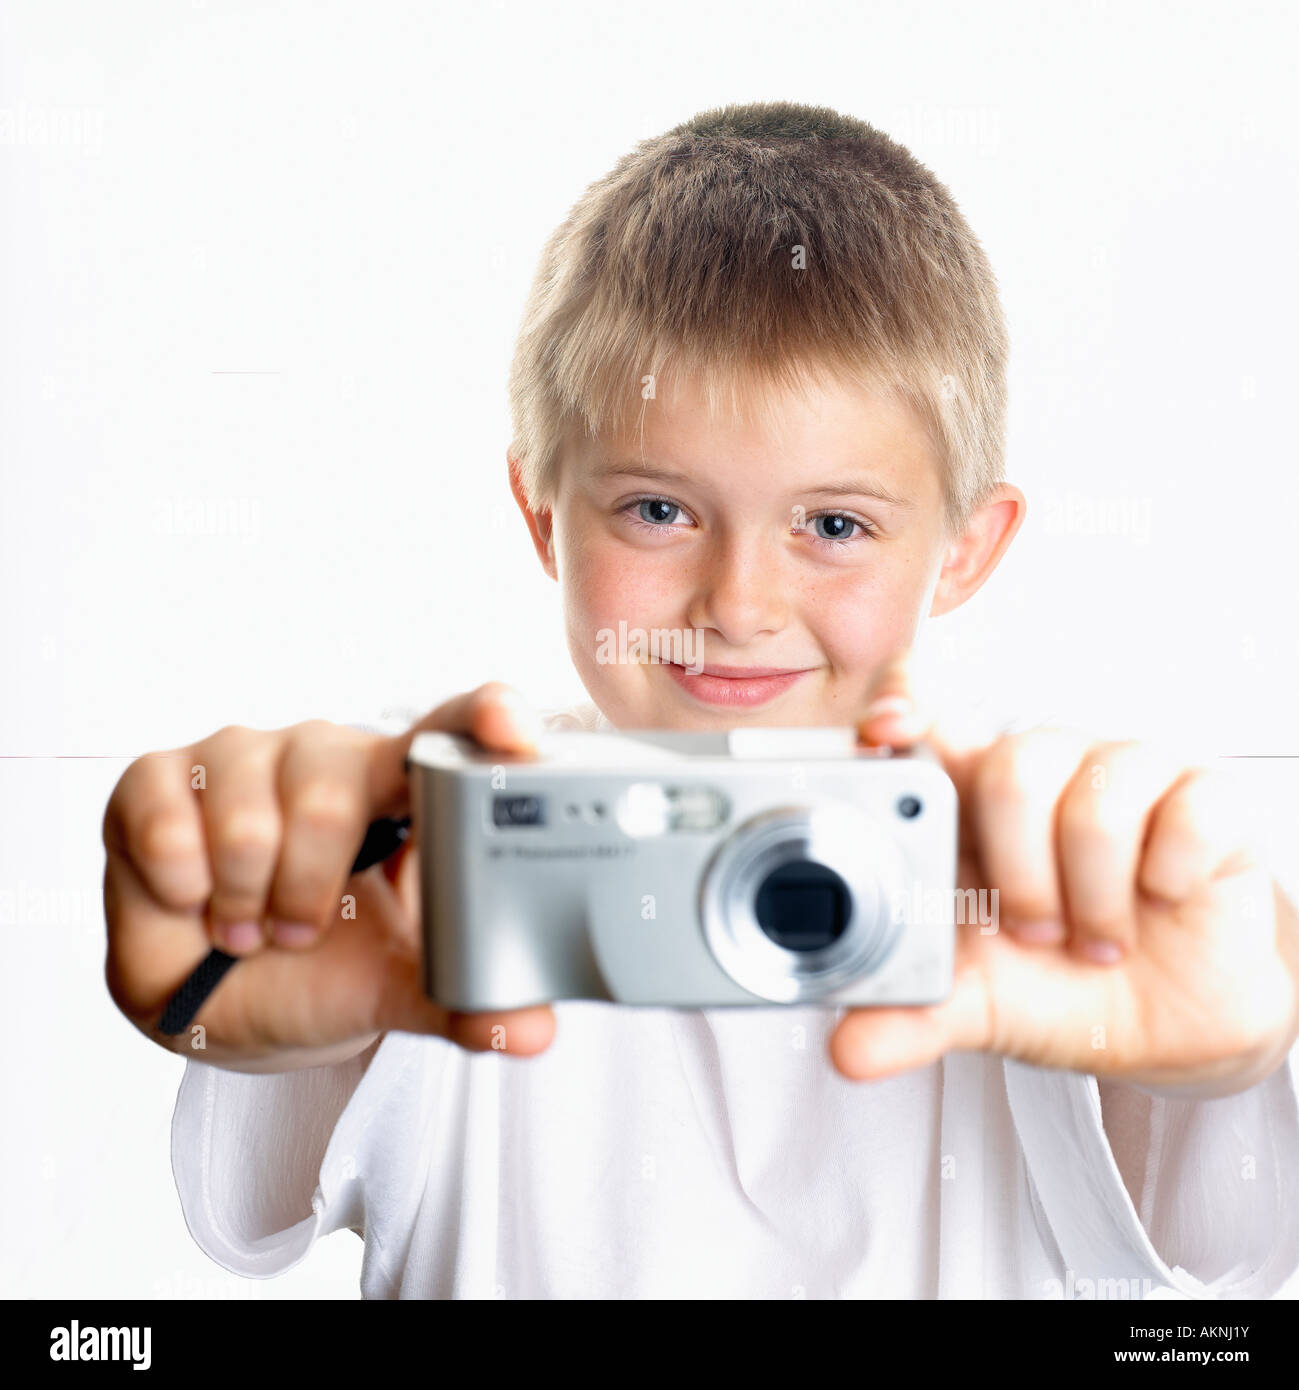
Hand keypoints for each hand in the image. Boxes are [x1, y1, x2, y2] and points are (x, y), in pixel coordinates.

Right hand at [103, 683, 556, 1067]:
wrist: (217, 998)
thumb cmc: (319, 968)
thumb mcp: (396, 985)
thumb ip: (464, 999)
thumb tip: (533, 1031)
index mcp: (397, 786)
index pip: (450, 729)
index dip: (481, 719)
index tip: (513, 729)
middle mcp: (324, 755)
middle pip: (333, 794)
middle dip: (311, 889)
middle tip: (300, 931)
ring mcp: (242, 757)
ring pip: (248, 819)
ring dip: (245, 899)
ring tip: (247, 922)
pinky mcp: (160, 775)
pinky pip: (170, 824)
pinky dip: (181, 886)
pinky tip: (190, 897)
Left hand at [830, 651, 1298, 1096]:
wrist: (1174, 1027)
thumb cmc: (1062, 984)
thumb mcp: (979, 1006)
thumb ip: (911, 1016)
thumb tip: (846, 1051)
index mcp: (974, 804)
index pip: (935, 723)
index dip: (907, 707)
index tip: (882, 731)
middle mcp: (1048, 772)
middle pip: (1013, 767)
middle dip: (1019, 872)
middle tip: (1034, 933)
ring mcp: (1129, 776)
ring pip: (1096, 797)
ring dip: (1094, 892)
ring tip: (1098, 941)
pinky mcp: (1208, 797)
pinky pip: (1190, 809)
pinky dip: (1171, 874)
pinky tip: (1163, 900)